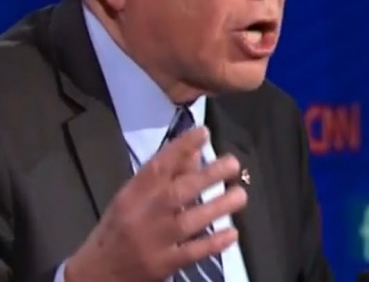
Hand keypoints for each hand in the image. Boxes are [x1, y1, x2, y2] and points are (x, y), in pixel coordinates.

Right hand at [64, 126, 247, 281]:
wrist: (97, 275)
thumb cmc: (119, 229)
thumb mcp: (133, 199)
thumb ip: (164, 177)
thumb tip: (195, 152)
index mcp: (133, 195)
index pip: (157, 166)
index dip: (181, 147)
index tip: (204, 133)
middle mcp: (143, 215)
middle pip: (177, 192)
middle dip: (208, 176)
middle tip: (233, 164)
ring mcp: (154, 241)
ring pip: (189, 221)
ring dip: (218, 206)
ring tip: (240, 194)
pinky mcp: (163, 265)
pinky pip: (192, 252)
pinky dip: (213, 243)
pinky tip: (233, 232)